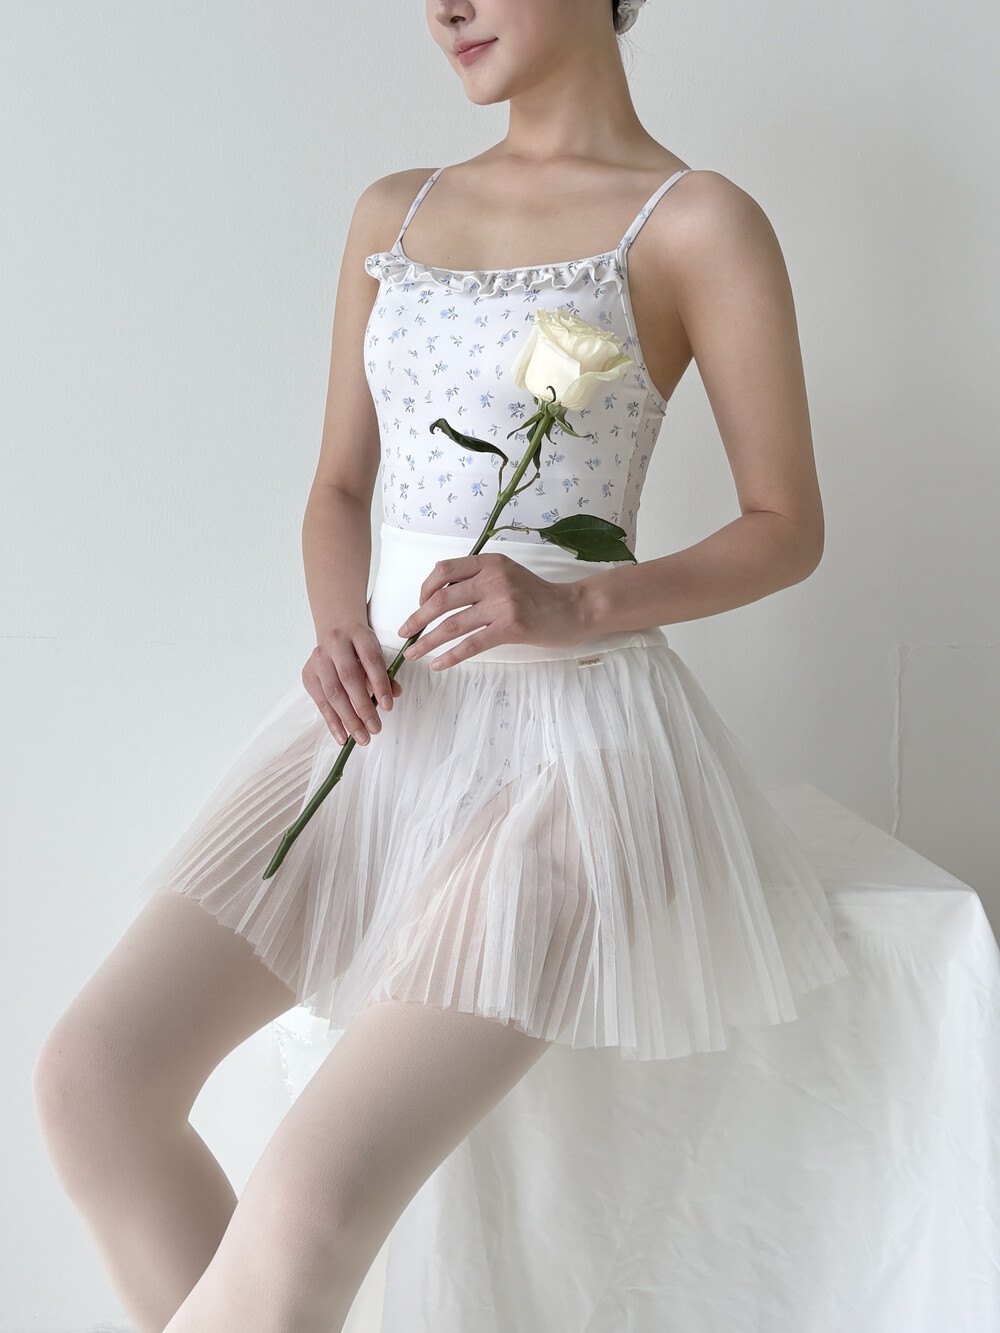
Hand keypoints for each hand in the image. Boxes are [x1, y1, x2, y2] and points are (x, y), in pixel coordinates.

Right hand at [302, 621, 402, 745]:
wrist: (335, 631)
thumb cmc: (358, 647)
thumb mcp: (375, 652)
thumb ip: (385, 674)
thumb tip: (393, 695)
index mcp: (358, 635)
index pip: (371, 660)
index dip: (380, 685)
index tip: (388, 707)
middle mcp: (335, 644)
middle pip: (349, 678)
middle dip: (363, 707)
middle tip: (375, 729)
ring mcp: (318, 659)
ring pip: (333, 692)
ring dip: (348, 719)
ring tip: (361, 737)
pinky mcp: (308, 674)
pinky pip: (321, 702)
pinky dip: (332, 722)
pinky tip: (342, 736)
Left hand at [396, 553, 588, 669]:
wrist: (573, 609)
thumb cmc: (537, 595)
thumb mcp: (507, 574)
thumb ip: (478, 579)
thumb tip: (438, 597)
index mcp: (489, 562)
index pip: (444, 570)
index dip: (424, 589)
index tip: (419, 606)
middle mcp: (494, 579)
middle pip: (441, 599)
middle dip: (417, 619)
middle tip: (404, 633)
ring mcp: (502, 603)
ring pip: (452, 624)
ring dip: (427, 641)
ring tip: (413, 653)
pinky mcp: (511, 627)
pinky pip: (471, 644)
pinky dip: (450, 656)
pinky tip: (438, 664)